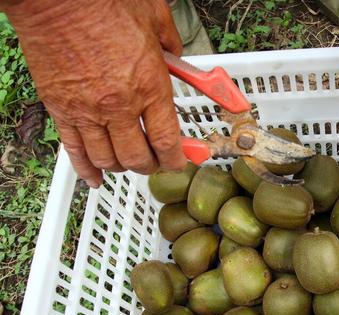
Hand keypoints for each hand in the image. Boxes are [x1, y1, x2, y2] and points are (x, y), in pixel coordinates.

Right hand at [4, 0, 186, 186]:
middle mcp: (118, 106)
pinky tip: (95, 178)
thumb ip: (174, 50)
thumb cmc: (104, 3)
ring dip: (122, 166)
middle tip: (156, 161)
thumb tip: (184, 64)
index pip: (167, 141)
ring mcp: (86, 111)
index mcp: (149, 86)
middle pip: (138, 158)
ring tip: (130, 162)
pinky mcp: (60, 109)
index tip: (180, 162)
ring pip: (107, 159)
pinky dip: (86, 169)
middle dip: (151, 165)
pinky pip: (74, 151)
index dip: (176, 159)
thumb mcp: (156, 21)